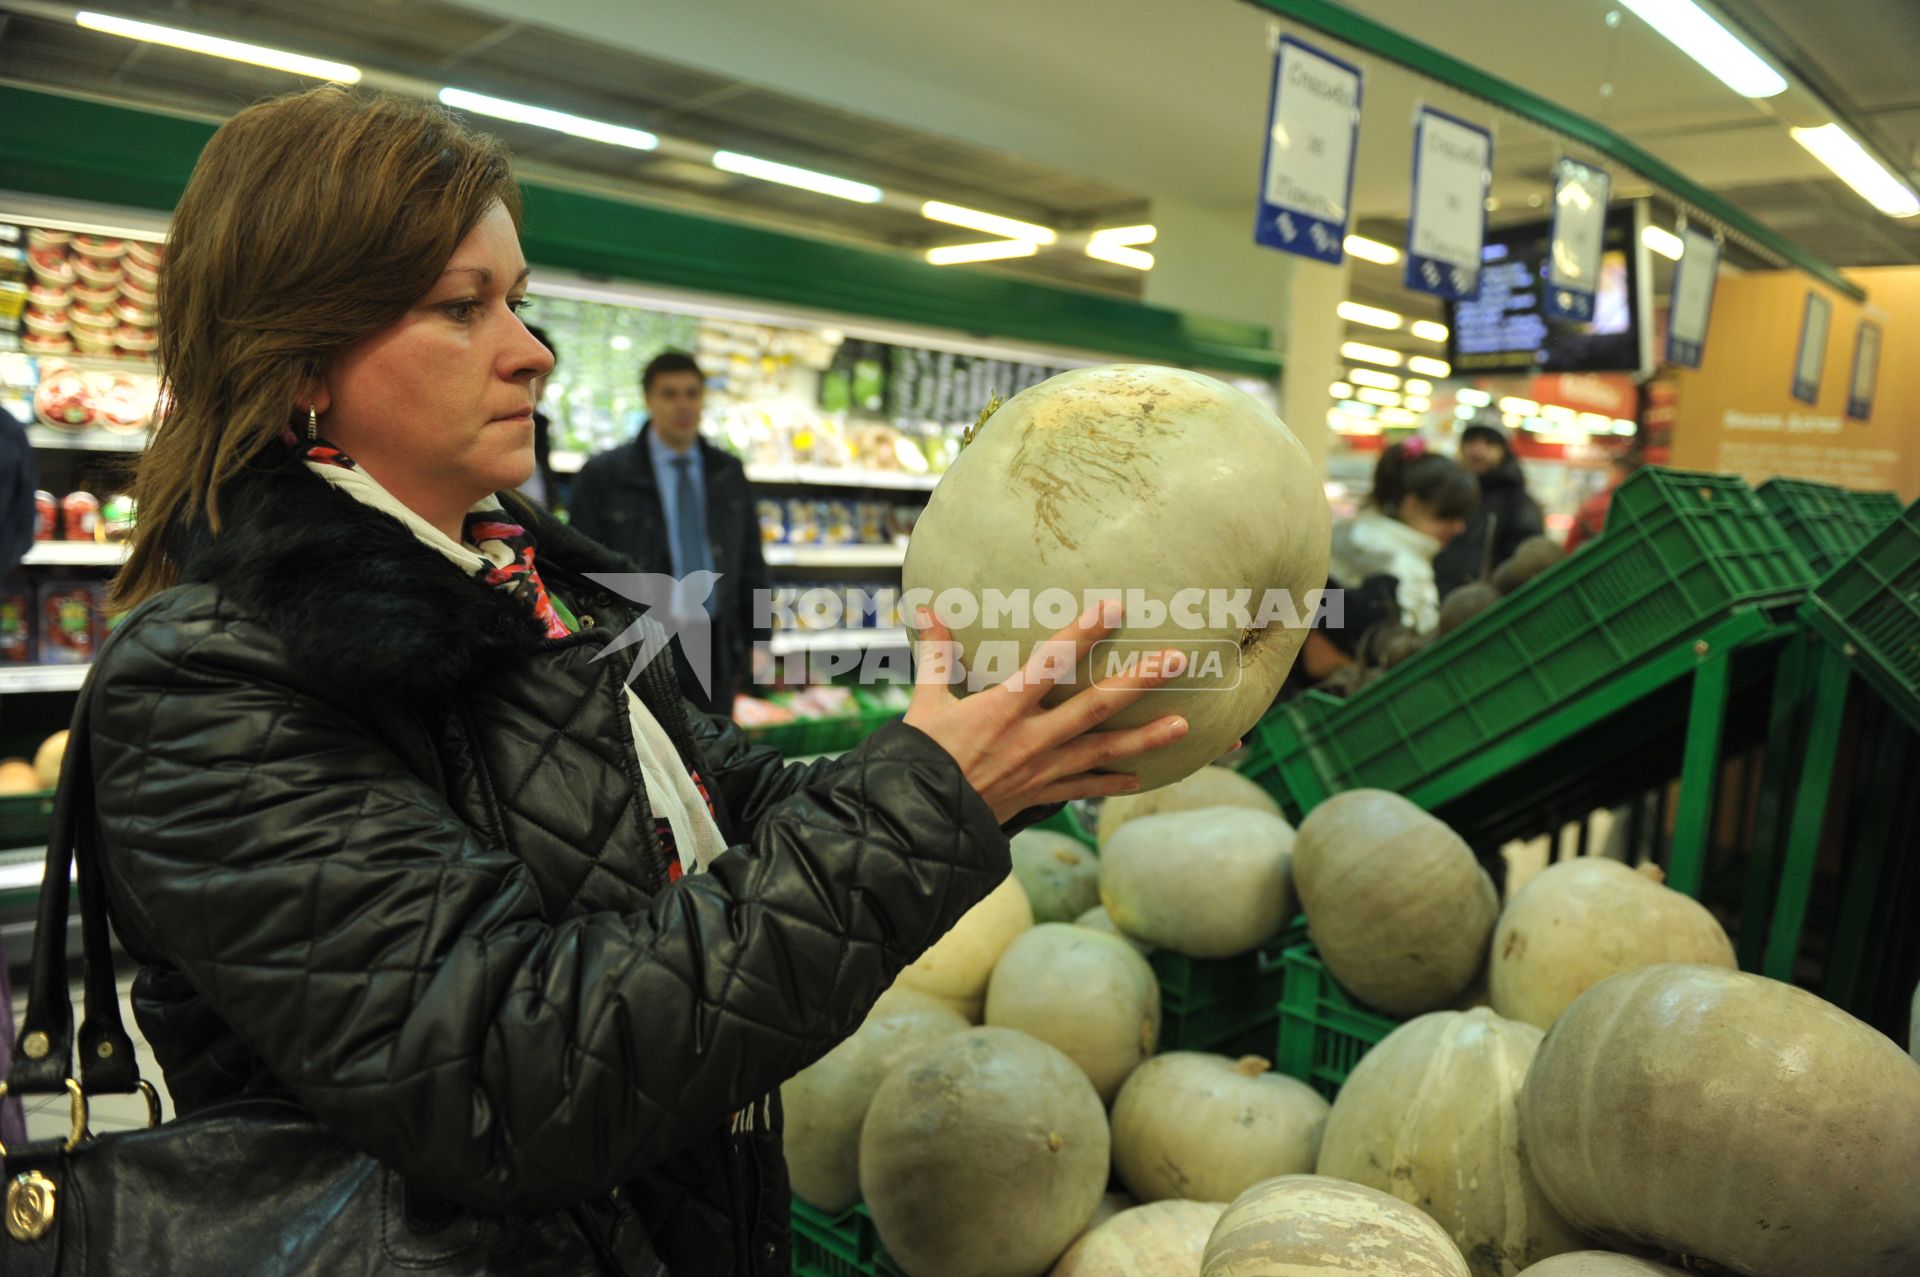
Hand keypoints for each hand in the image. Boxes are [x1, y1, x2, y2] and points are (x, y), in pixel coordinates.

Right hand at [903, 602, 1189, 824]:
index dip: (1083, 634)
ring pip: (1103, 751)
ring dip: (1145, 739)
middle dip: (1138, 682)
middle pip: (1095, 706)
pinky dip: (1112, 784)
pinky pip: (1084, 788)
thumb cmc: (920, 757)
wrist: (919, 820)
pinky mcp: (1040, 794)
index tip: (1114, 609)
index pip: (1051, 662)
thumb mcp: (926, 701)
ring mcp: (1042, 769)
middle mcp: (1032, 737)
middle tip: (1176, 661)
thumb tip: (925, 608)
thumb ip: (936, 653)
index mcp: (1004, 707)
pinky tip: (1140, 779)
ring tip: (1183, 725)